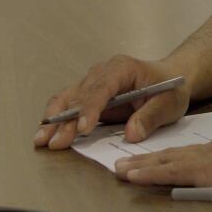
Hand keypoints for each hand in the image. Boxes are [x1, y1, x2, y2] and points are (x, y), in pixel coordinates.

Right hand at [35, 55, 190, 149]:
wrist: (170, 79)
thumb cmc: (170, 89)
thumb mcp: (168, 103)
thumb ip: (150, 117)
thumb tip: (132, 134)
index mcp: (123, 68)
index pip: (102, 88)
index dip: (90, 109)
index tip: (83, 128)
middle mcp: (103, 71)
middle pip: (80, 95)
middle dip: (66, 120)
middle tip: (56, 142)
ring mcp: (93, 81)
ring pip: (68, 99)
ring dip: (54, 120)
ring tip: (41, 140)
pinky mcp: (88, 94)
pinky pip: (69, 104)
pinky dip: (57, 118)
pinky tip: (46, 133)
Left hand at [113, 119, 211, 194]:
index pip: (189, 153)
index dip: (167, 156)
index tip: (150, 159)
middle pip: (172, 155)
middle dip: (146, 159)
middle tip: (121, 163)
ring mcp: (209, 160)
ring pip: (166, 162)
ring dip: (141, 166)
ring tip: (120, 170)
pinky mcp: (209, 171)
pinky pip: (172, 173)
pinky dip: (150, 173)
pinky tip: (135, 176)